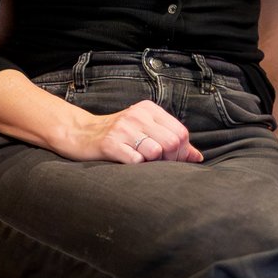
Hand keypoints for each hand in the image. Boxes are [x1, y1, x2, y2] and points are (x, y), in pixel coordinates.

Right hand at [64, 99, 203, 164]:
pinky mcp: (110, 144)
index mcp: (149, 109)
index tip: (171, 160)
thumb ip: (170, 139)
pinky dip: (136, 167)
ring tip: (142, 162)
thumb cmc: (117, 134)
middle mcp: (137, 115)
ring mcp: (123, 129)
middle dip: (170, 160)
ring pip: (156, 152)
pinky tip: (127, 163)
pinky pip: (136, 161)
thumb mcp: (145, 130)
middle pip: (172, 143)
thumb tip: (197, 156)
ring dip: (152, 164)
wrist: (80, 134)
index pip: (181, 132)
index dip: (181, 152)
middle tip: (158, 164)